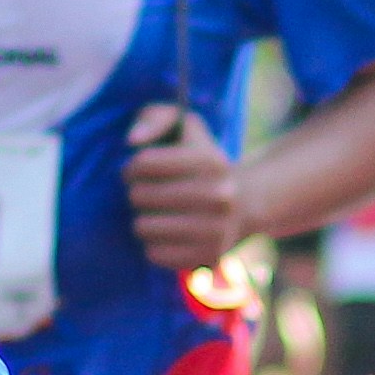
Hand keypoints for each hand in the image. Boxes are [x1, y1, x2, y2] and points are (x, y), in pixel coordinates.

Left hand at [124, 103, 245, 276]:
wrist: (244, 203)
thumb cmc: (200, 161)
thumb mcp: (184, 126)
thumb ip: (154, 118)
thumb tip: (132, 141)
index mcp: (211, 160)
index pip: (142, 163)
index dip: (131, 167)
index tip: (137, 170)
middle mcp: (220, 196)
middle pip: (139, 196)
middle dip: (136, 193)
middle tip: (146, 194)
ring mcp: (217, 230)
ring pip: (143, 227)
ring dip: (142, 220)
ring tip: (154, 215)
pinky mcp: (209, 256)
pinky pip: (154, 254)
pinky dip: (153, 244)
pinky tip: (166, 235)